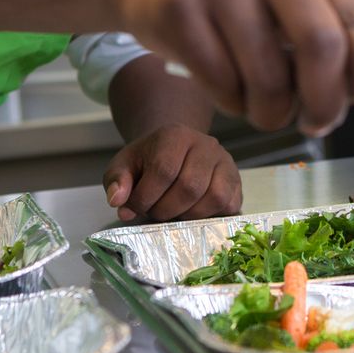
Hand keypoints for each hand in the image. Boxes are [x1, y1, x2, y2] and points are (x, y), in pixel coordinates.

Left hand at [103, 125, 241, 222]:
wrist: (175, 149)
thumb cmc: (148, 160)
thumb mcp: (124, 165)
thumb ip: (117, 181)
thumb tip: (118, 202)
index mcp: (175, 135)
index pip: (163, 170)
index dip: (146, 197)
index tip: (134, 207)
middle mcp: (206, 144)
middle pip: (190, 186)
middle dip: (166, 209)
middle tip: (154, 212)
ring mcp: (225, 162)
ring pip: (214, 197)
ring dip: (189, 215)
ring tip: (173, 213)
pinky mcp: (236, 181)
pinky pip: (230, 205)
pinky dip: (210, 216)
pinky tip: (191, 212)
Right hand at [114, 0, 353, 135]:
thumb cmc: (241, 1)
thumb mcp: (298, 6)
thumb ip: (343, 46)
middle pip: (320, 46)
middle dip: (325, 103)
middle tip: (317, 123)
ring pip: (269, 79)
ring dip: (272, 113)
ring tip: (262, 101)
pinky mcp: (182, 8)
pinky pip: (223, 86)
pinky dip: (232, 104)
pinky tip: (226, 84)